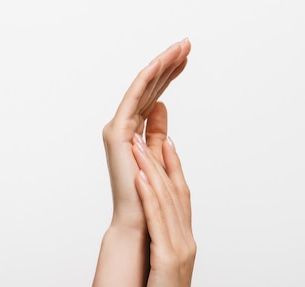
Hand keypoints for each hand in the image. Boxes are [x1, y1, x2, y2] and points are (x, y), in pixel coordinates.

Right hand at [102, 39, 190, 229]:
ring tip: (181, 47)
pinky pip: (134, 98)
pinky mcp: (117, 134)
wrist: (139, 225)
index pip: (154, 97)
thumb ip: (158, 131)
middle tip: (186, 43)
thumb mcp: (159, 156)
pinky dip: (148, 79)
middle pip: (149, 88)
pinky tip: (162, 63)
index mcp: (135, 134)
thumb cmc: (149, 200)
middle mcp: (124, 128)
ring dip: (161, 65)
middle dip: (168, 64)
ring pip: (143, 89)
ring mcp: (119, 130)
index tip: (185, 58)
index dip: (169, 76)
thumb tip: (162, 106)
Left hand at [131, 132, 195, 286]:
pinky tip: (141, 178)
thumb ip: (161, 246)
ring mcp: (180, 250)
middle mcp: (186, 240)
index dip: (174, 167)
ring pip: (168, 201)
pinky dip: (151, 197)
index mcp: (184, 241)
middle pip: (177, 191)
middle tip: (156, 127)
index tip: (166, 140)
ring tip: (142, 142)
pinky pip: (158, 223)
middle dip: (166, 157)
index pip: (180, 196)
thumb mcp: (162, 271)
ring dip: (154, 169)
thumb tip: (151, 231)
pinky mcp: (168, 261)